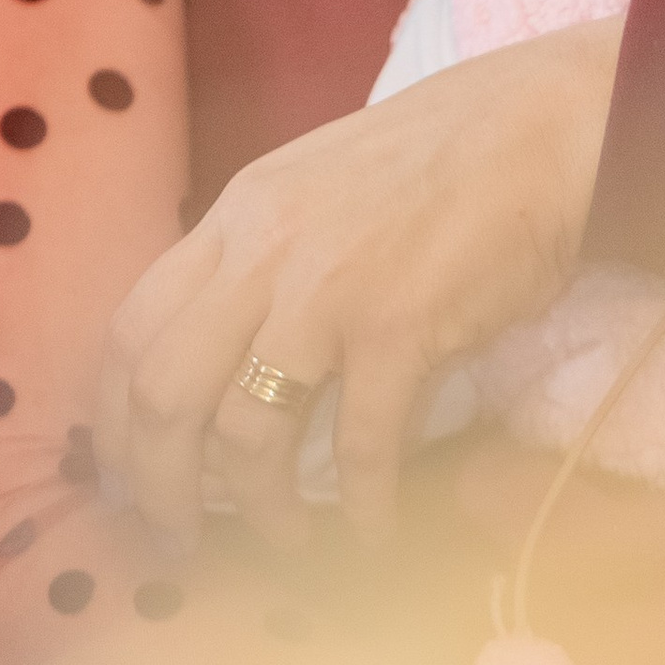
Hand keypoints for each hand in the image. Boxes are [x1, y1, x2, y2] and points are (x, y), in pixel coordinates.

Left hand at [96, 14, 620, 549]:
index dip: (116, 419)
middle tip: (178, 539)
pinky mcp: (402, 327)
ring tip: (284, 542)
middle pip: (164, 391)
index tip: (128, 475)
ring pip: (247, 430)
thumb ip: (264, 256)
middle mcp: (262, 251)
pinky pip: (359, 444)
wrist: (548, 121)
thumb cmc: (446, 156)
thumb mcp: (317, 186)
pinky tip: (372, 532)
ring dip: (258, 508)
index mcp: (237, 215)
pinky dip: (360, 505)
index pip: (132, 328)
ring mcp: (328, 290)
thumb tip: (231, 352)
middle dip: (157, 485)